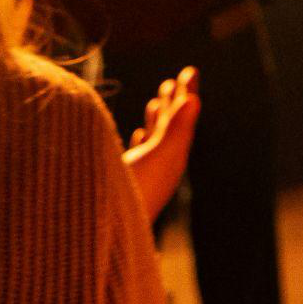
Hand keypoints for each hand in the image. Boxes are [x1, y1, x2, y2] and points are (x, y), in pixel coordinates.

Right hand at [122, 67, 199, 222]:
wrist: (107, 232)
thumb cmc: (135, 193)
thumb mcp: (158, 158)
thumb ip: (176, 129)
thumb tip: (195, 100)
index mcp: (171, 158)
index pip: (182, 119)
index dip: (186, 94)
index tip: (190, 71)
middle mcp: (159, 165)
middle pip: (170, 127)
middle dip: (172, 103)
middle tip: (174, 80)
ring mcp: (142, 173)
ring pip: (153, 140)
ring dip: (156, 118)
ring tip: (156, 102)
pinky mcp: (124, 180)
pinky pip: (138, 154)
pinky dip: (141, 139)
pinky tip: (137, 136)